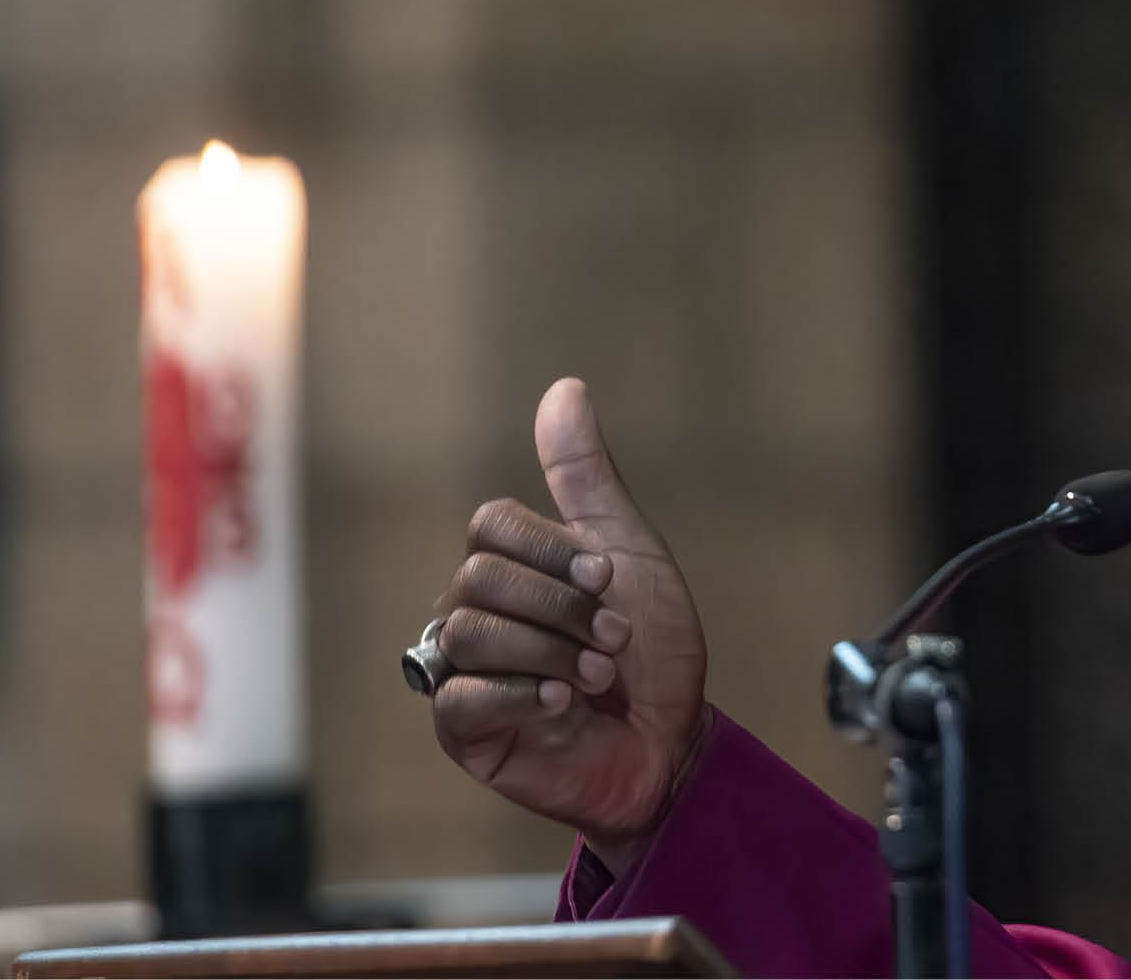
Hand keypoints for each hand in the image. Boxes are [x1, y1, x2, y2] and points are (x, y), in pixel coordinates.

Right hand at [428, 378, 709, 869]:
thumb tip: (564, 387)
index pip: (492, 525)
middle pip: (481, 578)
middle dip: (561, 609)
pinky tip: (561, 705)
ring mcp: (463, 672)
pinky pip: (457, 698)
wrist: (672, 744)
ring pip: (468, 633)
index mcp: (511, 566)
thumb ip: (587, 478)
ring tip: (595, 677)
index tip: (608, 578)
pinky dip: (518, 695)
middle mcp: (475, 611)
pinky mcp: (464, 731)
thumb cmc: (652, 651)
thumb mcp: (630, 553)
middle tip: (612, 641)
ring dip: (548, 652)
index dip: (551, 549)